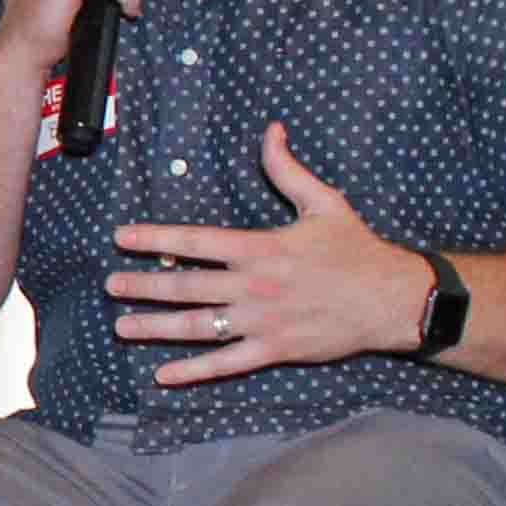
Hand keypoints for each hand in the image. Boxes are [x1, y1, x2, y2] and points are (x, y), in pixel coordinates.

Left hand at [107, 122, 432, 385]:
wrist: (394, 299)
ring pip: (198, 327)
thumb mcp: (324, 203)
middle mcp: (255, 287)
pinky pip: (226, 364)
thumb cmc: (357, 250)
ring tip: (122, 326)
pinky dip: (194, 371)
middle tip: (111, 285)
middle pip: (187, 286)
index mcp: (262, 249)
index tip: (122, 238)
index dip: (155, 239)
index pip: (196, 242)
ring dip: (156, 327)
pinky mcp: (275, 350)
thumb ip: (287, 170)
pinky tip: (164, 374)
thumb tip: (271, 131)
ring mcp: (262, 322)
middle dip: (144, 286)